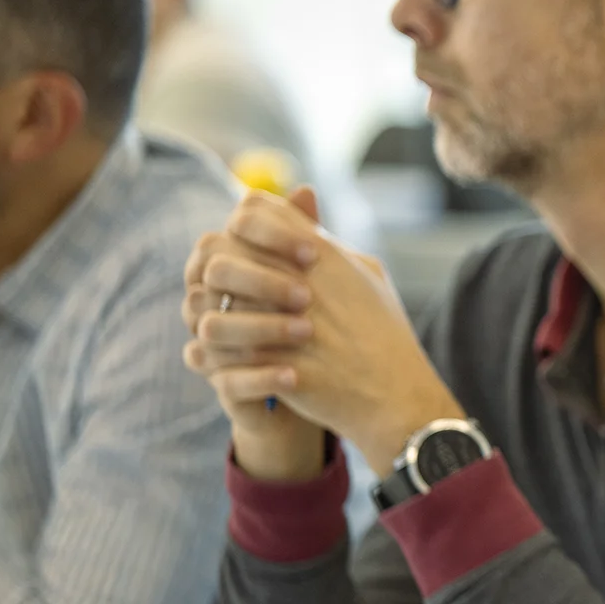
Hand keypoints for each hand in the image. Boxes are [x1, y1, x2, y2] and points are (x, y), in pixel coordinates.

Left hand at [187, 187, 464, 473]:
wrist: (395, 393)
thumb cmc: (384, 334)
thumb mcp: (369, 276)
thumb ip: (330, 245)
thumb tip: (302, 221)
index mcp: (322, 254)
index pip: (253, 210)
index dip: (239, 226)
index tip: (248, 250)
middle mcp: (300, 281)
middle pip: (221, 252)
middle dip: (215, 274)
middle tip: (225, 294)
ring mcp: (285, 324)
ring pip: (209, 307)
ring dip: (210, 318)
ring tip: (224, 331)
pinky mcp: (277, 366)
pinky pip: (220, 356)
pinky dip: (217, 359)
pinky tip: (229, 362)